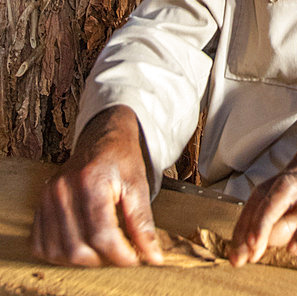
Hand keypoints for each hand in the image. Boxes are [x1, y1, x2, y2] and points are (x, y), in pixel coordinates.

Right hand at [31, 105, 162, 267]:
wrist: (102, 139)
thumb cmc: (121, 160)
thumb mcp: (139, 185)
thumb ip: (143, 223)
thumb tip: (153, 257)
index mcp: (90, 180)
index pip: (101, 235)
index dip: (120, 255)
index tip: (134, 260)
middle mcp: (63, 189)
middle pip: (78, 249)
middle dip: (102, 260)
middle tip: (120, 253)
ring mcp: (47, 198)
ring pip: (58, 252)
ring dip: (82, 261)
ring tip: (102, 249)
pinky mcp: (39, 206)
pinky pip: (40, 245)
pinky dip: (60, 254)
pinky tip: (80, 245)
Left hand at [228, 148, 296, 266]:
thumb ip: (293, 213)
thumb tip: (264, 237)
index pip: (263, 190)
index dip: (245, 220)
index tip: (236, 249)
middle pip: (269, 190)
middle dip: (249, 223)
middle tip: (240, 254)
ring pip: (287, 191)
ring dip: (267, 221)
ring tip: (257, 249)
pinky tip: (296, 248)